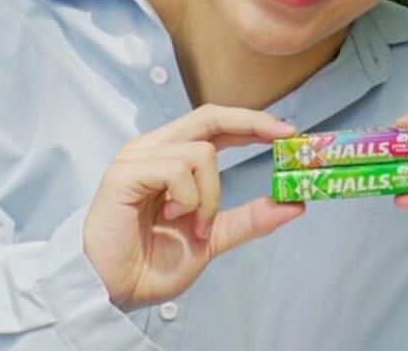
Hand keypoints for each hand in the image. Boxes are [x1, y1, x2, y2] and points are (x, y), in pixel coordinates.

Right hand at [83, 105, 303, 309]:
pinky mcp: (124, 173)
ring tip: (193, 224)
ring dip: (209, 196)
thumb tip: (294, 205)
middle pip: (210, 116)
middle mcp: (155, 147)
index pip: (216, 124)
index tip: (288, 130)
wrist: (112, 292)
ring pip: (200, 151)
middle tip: (284, 135)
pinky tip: (171, 217)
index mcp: (173, 156)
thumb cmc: (151, 262)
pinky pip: (176, 169)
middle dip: (251, 122)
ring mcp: (138, 157)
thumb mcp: (213, 237)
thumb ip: (249, 218)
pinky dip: (187, 199)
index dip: (252, 122)